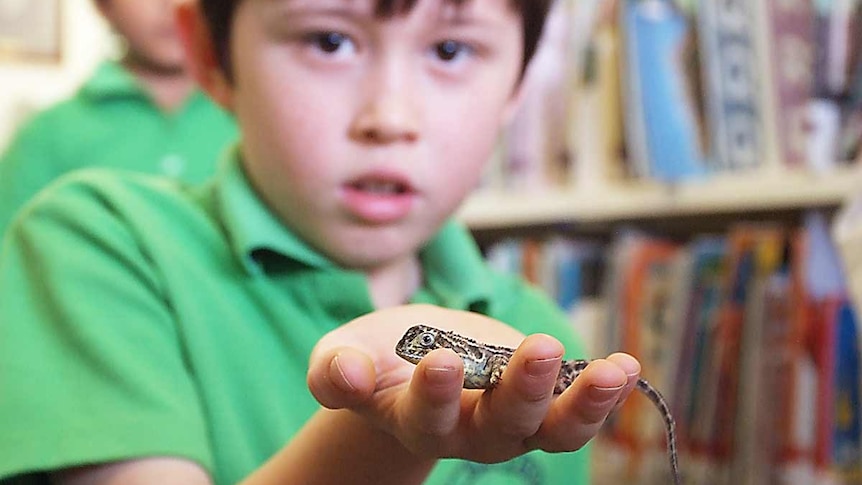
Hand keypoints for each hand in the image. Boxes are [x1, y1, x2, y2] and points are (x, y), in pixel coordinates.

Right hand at [307, 304, 639, 463]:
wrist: (410, 358)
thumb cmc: (374, 357)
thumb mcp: (342, 356)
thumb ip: (336, 370)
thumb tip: (347, 375)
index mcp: (415, 421)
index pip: (426, 418)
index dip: (435, 396)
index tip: (441, 361)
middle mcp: (468, 432)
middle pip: (501, 426)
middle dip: (522, 390)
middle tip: (540, 351)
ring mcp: (511, 421)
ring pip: (550, 429)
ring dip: (583, 404)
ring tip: (614, 372)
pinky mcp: (542, 402)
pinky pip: (576, 411)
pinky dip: (602, 392)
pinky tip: (626, 365)